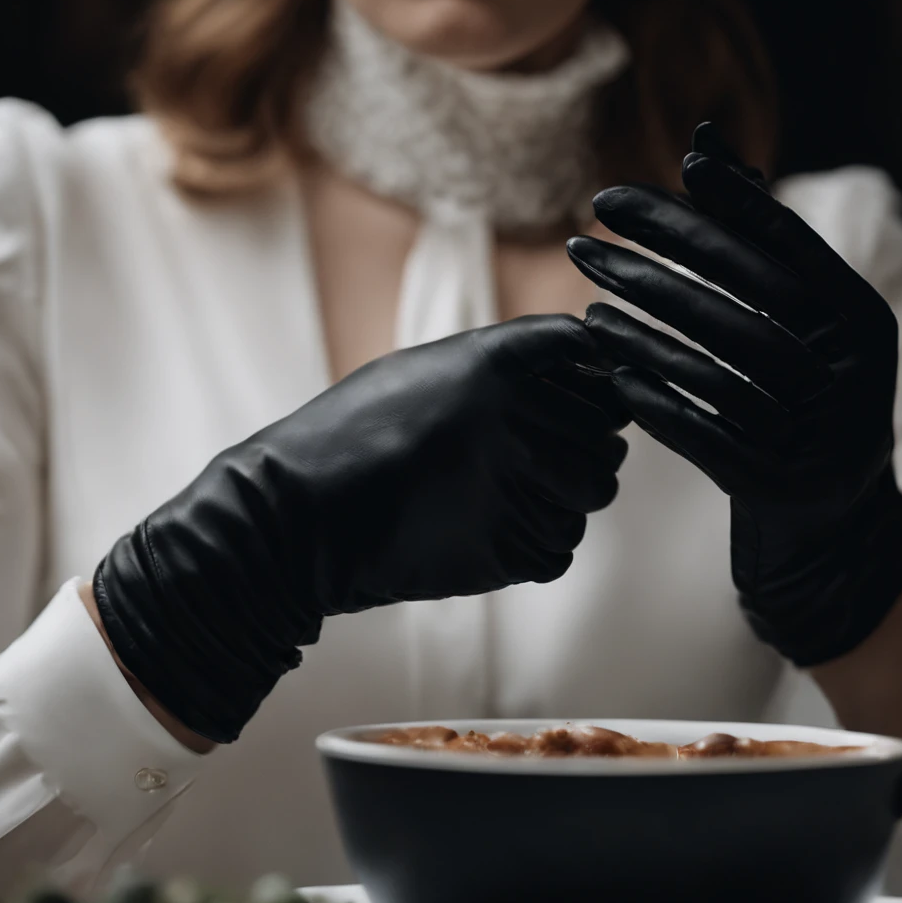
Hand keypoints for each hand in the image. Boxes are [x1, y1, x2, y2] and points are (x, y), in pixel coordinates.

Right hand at [93, 315, 627, 742]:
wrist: (295, 520)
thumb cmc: (350, 437)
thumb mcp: (424, 371)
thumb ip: (501, 364)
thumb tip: (579, 366)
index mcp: (496, 359)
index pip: (592, 353)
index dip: (592, 376)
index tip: (575, 394)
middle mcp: (519, 414)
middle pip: (607, 427)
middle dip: (586, 442)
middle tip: (539, 456)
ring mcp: (521, 484)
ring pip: (593, 490)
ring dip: (565, 494)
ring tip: (506, 495)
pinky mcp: (513, 549)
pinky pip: (562, 545)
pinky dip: (538, 543)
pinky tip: (488, 530)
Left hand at [566, 123, 901, 667]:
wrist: (832, 530)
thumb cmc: (797, 400)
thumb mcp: (795, 322)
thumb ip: (754, 233)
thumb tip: (704, 141)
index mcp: (863, 320)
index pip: (784, 245)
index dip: (713, 207)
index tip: (631, 183)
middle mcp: (854, 374)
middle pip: (746, 301)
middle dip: (657, 262)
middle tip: (580, 237)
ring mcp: (822, 436)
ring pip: (719, 366)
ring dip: (643, 330)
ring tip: (585, 305)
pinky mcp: (780, 488)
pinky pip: (704, 434)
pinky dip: (653, 399)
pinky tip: (605, 370)